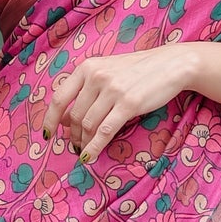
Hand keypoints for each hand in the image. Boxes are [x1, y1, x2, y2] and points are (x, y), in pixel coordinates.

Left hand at [42, 49, 195, 165]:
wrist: (171, 64)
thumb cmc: (139, 70)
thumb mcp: (107, 72)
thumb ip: (86, 91)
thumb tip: (65, 120)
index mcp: (87, 67)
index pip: (59, 98)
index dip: (51, 120)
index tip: (48, 135)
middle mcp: (97, 76)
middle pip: (76, 116)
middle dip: (74, 136)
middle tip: (76, 146)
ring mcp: (113, 90)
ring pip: (89, 125)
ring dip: (84, 142)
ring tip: (85, 150)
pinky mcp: (129, 104)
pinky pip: (105, 131)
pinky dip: (94, 147)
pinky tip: (89, 157)